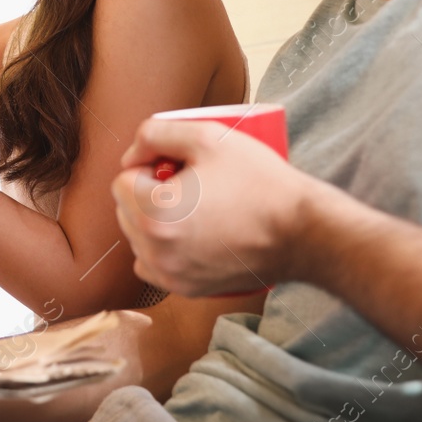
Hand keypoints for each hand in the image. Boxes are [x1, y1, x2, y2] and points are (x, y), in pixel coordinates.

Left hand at [112, 119, 334, 296]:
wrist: (300, 232)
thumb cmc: (259, 182)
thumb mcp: (208, 136)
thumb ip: (156, 133)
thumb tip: (131, 155)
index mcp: (154, 214)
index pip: (122, 180)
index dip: (148, 165)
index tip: (178, 165)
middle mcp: (154, 251)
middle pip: (125, 209)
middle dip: (146, 192)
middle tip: (188, 183)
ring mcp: (169, 275)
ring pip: (137, 237)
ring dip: (152, 219)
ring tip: (194, 206)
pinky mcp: (185, 289)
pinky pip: (152, 263)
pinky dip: (162, 247)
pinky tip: (191, 231)